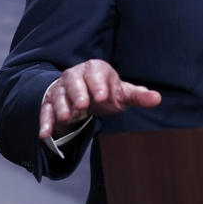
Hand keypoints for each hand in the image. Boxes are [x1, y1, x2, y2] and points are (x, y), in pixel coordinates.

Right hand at [38, 59, 161, 139]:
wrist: (83, 96)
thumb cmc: (106, 92)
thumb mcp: (122, 94)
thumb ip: (138, 95)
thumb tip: (157, 98)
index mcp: (95, 69)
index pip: (96, 73)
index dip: (98, 84)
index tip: (103, 96)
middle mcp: (75, 75)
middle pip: (74, 81)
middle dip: (79, 93)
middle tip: (83, 105)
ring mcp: (61, 88)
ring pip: (59, 95)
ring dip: (61, 106)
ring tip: (67, 117)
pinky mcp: (49, 102)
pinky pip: (46, 111)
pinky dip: (45, 122)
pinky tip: (45, 135)